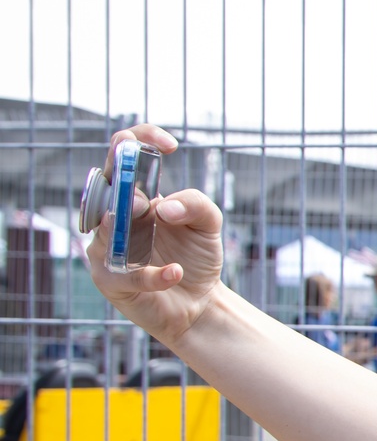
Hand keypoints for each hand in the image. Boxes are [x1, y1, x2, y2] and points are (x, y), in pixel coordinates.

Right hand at [84, 125, 226, 343]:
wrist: (199, 301)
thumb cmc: (195, 256)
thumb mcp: (209, 224)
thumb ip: (196, 203)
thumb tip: (163, 207)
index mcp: (136, 194)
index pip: (124, 153)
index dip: (138, 139)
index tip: (170, 146)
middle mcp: (114, 215)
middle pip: (104, 186)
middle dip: (125, 189)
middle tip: (147, 202)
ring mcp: (106, 246)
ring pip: (105, 228)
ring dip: (127, 228)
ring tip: (152, 225)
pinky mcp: (110, 280)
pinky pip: (125, 273)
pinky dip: (154, 274)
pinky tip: (176, 272)